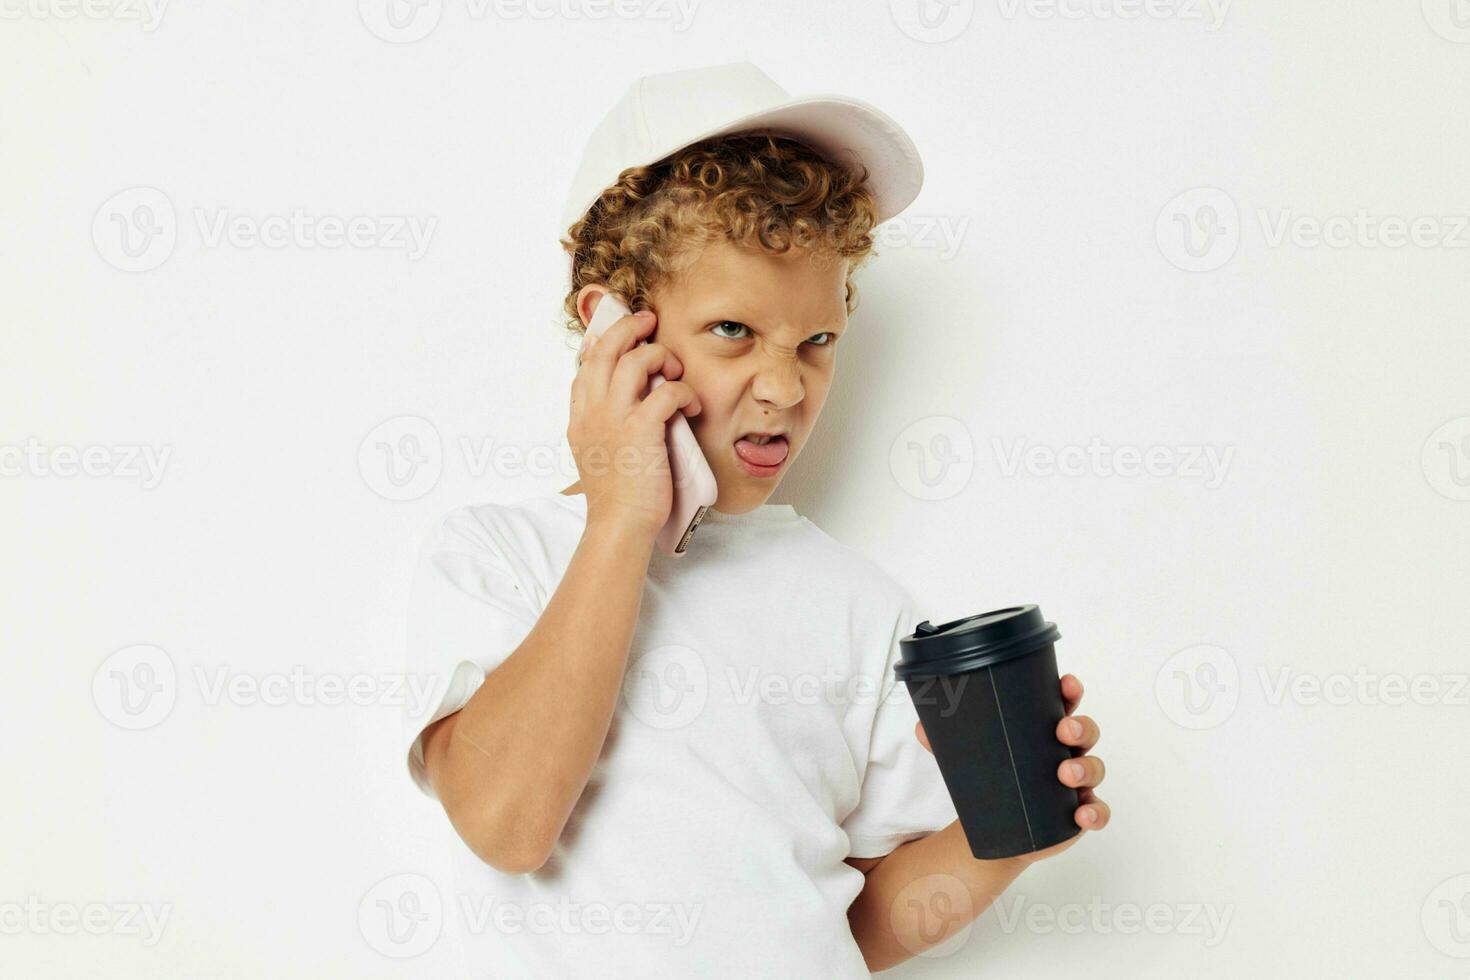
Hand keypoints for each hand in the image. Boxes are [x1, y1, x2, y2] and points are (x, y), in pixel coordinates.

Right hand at [568, 295, 701, 538]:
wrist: (619, 524)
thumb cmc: (615, 493)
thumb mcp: (594, 450)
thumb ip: (600, 420)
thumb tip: (618, 398)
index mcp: (579, 414)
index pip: (587, 360)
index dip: (605, 338)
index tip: (625, 330)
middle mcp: (591, 410)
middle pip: (607, 347)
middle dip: (630, 326)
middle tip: (649, 321)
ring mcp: (614, 418)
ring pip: (636, 360)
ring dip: (661, 357)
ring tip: (675, 372)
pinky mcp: (641, 429)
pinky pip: (667, 390)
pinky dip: (684, 392)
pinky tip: (690, 408)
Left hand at [914, 672, 1109, 862]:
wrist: (1001, 828)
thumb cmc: (995, 780)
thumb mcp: (972, 758)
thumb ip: (947, 743)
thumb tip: (920, 728)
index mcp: (1044, 730)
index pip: (1063, 704)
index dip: (1070, 692)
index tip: (1066, 684)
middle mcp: (1067, 752)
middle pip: (1086, 732)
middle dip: (1080, 726)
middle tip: (1063, 729)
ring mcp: (1076, 783)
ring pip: (1095, 768)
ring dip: (1086, 767)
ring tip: (1066, 772)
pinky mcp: (1078, 813)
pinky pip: (1098, 811)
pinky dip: (1096, 811)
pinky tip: (1083, 813)